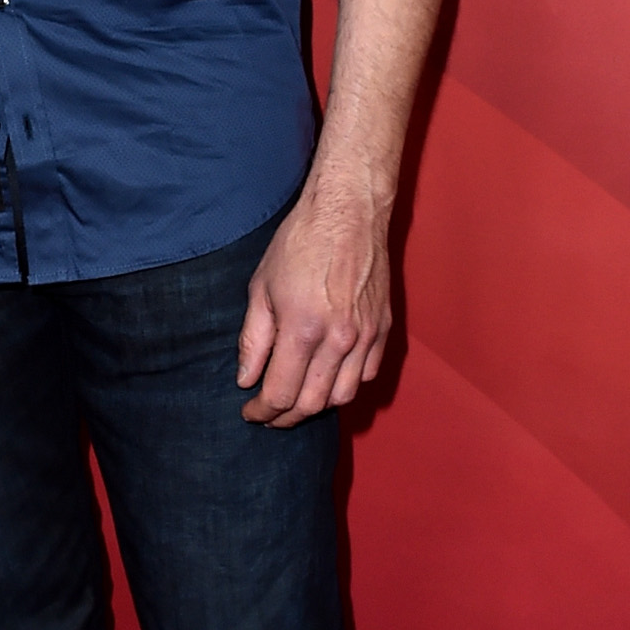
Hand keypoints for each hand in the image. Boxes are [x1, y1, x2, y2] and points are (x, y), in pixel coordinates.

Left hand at [236, 172, 393, 426]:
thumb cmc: (300, 243)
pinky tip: (327, 379)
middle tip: (268, 414)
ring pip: (342, 396)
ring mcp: (366, 336)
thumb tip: (246, 378)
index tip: (249, 412)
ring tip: (296, 399)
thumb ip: (253, 340)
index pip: (280, 394)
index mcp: (302, 329)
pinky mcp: (383, 329)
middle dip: (285, 417)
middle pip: (312, 404)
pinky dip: (345, 386)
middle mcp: (338, 339)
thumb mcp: (261, 288)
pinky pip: (366, 375)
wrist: (348, 212)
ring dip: (316, 406)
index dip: (261, 412)